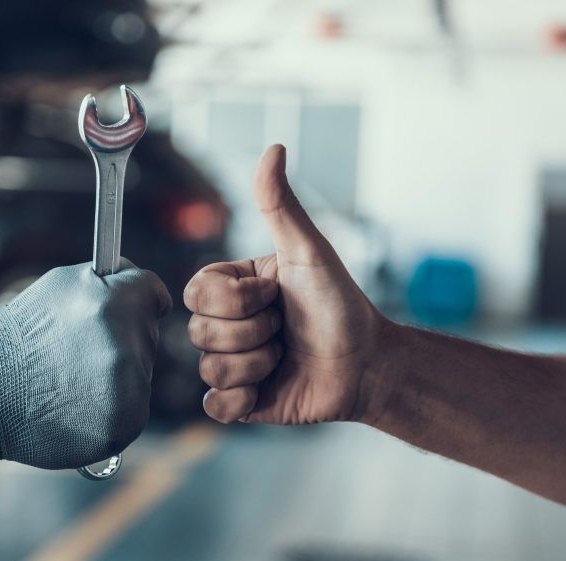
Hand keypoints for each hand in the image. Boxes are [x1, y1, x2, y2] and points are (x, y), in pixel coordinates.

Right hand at [0, 261, 171, 468]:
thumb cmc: (18, 339)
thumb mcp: (57, 286)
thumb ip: (105, 278)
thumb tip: (137, 278)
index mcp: (112, 304)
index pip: (154, 292)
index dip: (139, 298)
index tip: (128, 308)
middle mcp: (125, 346)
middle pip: (148, 334)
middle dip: (123, 337)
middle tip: (78, 350)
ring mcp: (129, 390)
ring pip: (142, 372)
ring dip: (119, 373)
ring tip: (74, 378)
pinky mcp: (125, 424)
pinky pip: (134, 406)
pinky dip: (113, 406)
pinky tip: (79, 404)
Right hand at [184, 145, 386, 424]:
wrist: (368, 365)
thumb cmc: (341, 305)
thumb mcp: (309, 252)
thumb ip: (280, 206)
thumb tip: (274, 148)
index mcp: (234, 288)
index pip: (196, 292)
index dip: (236, 299)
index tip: (275, 295)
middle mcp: (228, 324)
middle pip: (199, 331)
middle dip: (252, 333)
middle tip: (285, 328)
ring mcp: (232, 364)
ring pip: (209, 368)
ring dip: (257, 364)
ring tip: (285, 356)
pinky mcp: (240, 402)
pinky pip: (214, 406)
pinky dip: (242, 400)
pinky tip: (269, 389)